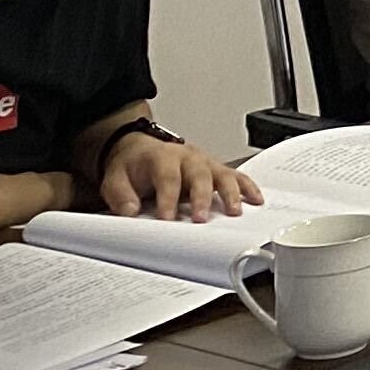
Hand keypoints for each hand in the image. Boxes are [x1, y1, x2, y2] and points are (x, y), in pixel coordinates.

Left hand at [101, 131, 259, 221]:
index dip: (168, 198)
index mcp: (162, 157)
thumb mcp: (114, 179)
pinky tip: (255, 200)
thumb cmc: (132, 167)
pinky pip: (235, 176)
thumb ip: (120, 196)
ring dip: (229, 193)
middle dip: (201, 197)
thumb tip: (130, 212)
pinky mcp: (215, 169)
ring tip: (234, 212)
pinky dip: (246, 187)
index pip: (168, 177)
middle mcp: (187, 156)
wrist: (140, 150)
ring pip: (221, 174)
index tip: (167, 219)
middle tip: (200, 219)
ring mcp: (204, 162)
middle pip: (199, 174)